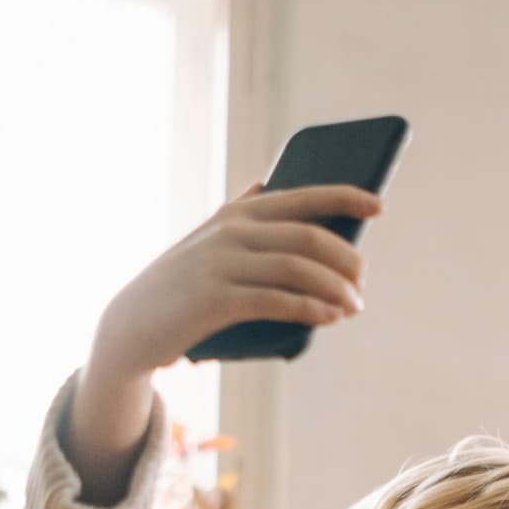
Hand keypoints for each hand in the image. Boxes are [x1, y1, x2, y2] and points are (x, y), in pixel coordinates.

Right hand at [68, 184, 379, 496]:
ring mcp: (221, 264)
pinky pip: (277, 301)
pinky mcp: (215, 300)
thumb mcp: (213, 245)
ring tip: (355, 307)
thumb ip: (245, 217)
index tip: (377, 206)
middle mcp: (230, 231)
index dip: (342, 197)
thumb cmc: (185, 287)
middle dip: (346, 260)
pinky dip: (311, 309)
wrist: (131, 326)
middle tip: (363, 284)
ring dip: (335, 289)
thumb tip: (275, 182)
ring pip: (298, 268)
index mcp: (236, 213)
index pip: (300, 196)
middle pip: (308, 237)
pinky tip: (331, 318)